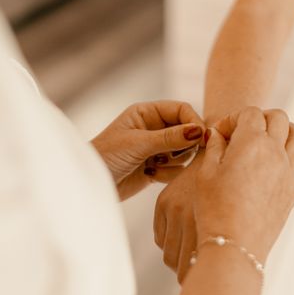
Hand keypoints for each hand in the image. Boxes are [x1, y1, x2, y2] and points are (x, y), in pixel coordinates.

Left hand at [91, 101, 205, 200]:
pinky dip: (168, 173)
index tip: (201, 138)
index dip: (194, 122)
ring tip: (154, 165)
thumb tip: (199, 131)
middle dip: (184, 145)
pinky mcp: (157, 167)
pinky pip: (177, 169)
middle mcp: (154, 127)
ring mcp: (156, 148)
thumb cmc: (107, 156)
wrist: (92, 184)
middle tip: (171, 156)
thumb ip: (170, 137)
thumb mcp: (139, 144)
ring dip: (174, 161)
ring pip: (185, 152)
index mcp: (147, 112)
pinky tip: (150, 175)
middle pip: (188, 131)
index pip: (182, 109)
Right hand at [195, 107, 293, 262]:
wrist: (234, 245)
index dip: (233, 118)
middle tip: (243, 133)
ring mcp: (290, 170)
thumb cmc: (214, 209)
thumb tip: (216, 134)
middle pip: (278, 118)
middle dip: (260, 118)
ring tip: (269, 142)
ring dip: (287, 131)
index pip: (250, 113)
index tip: (220, 135)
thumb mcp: (205, 173)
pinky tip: (290, 163)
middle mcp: (276, 152)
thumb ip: (214, 147)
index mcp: (251, 143)